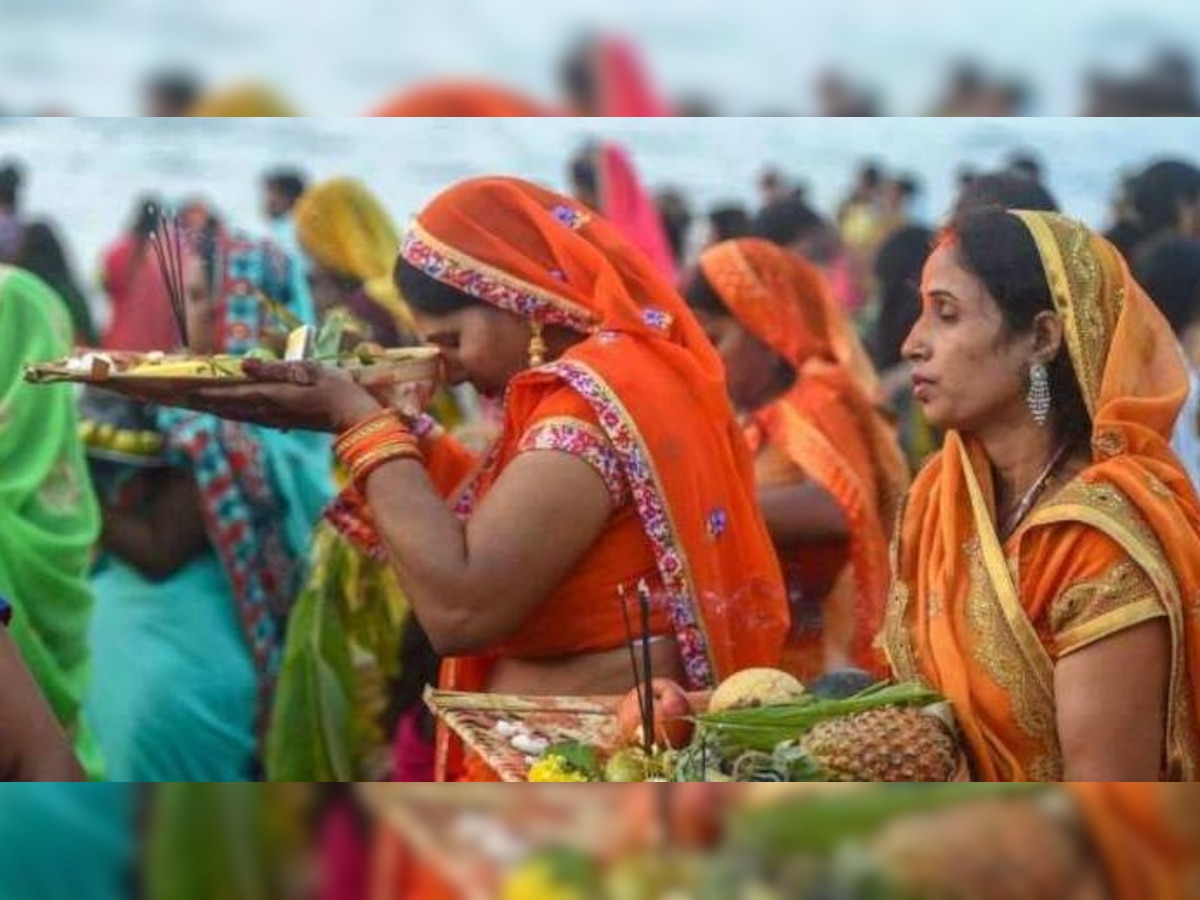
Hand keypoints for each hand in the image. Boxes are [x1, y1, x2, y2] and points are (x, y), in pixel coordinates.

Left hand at [182, 359, 382, 432]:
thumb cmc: (337, 388)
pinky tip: (229, 411)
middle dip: (206, 402)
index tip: (186, 389)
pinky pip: (250, 417)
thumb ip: (275, 368)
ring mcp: (276, 419)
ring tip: (199, 403)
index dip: (209, 391)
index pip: (234, 393)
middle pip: (230, 407)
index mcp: (274, 396)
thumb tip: (243, 365)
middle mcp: (270, 411)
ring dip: (218, 409)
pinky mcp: (283, 422)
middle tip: (182, 398)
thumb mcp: (310, 370)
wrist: (355, 416)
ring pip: (238, 414)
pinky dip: (234, 412)